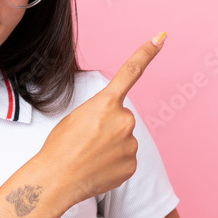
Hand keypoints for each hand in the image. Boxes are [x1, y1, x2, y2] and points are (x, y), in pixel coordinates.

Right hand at [37, 33, 165, 207]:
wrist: (56, 180)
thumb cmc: (60, 147)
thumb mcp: (77, 117)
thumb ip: (102, 114)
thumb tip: (117, 130)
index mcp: (106, 103)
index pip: (131, 72)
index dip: (147, 53)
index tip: (161, 37)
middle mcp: (124, 120)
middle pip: (122, 120)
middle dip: (109, 129)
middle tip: (87, 142)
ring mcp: (130, 144)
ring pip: (124, 141)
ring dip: (110, 148)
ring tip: (89, 157)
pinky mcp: (132, 165)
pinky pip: (125, 160)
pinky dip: (113, 164)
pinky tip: (97, 169)